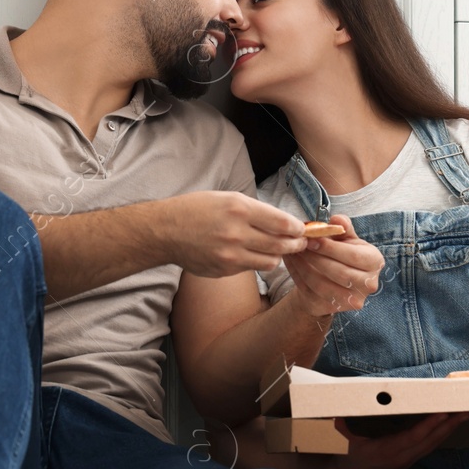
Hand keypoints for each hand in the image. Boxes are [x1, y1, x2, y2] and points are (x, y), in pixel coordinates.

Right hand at [157, 191, 307, 277]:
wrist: (166, 231)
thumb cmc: (197, 210)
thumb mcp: (227, 199)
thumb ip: (256, 211)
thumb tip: (284, 222)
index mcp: (239, 209)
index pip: (282, 222)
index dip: (297, 228)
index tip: (302, 229)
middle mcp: (237, 233)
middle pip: (281, 244)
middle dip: (296, 245)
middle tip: (301, 243)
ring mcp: (231, 255)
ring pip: (270, 261)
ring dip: (278, 256)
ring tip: (279, 250)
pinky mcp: (225, 270)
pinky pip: (252, 268)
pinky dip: (258, 262)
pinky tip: (254, 254)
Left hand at [282, 214, 383, 318]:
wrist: (331, 278)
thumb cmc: (341, 253)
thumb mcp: (345, 238)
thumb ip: (343, 227)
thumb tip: (337, 219)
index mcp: (374, 262)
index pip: (353, 256)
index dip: (331, 248)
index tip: (312, 239)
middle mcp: (368, 284)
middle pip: (340, 273)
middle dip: (316, 258)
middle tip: (300, 245)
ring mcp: (351, 300)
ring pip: (323, 285)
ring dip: (304, 267)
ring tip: (294, 252)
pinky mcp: (331, 309)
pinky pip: (311, 293)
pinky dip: (297, 276)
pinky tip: (291, 263)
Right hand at [302, 412, 468, 468]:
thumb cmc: (343, 454)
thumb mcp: (339, 439)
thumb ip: (340, 425)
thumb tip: (336, 409)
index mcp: (384, 451)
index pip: (412, 437)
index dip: (428, 426)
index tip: (442, 413)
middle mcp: (399, 457)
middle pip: (429, 441)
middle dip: (448, 425)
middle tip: (464, 410)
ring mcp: (404, 460)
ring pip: (431, 444)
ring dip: (448, 430)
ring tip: (463, 415)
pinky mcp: (407, 460)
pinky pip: (428, 447)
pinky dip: (440, 435)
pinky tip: (449, 425)